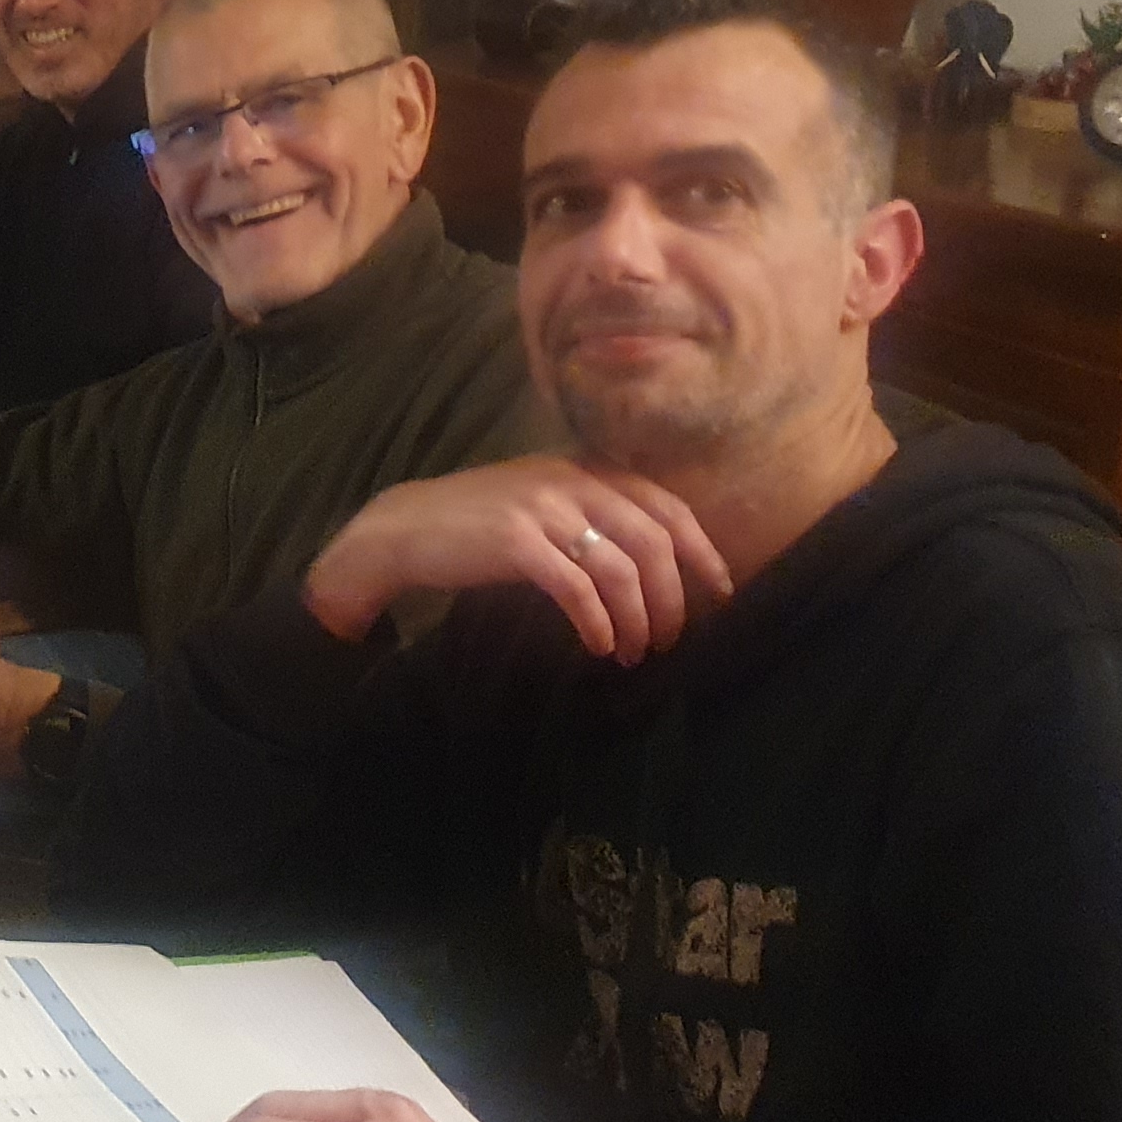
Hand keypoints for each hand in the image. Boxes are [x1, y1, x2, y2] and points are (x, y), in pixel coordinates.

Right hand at [301, 455, 733, 662]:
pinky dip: (597, 622)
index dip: (702, 552)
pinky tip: (599, 646)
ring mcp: (543, 509)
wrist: (402, 530)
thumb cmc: (476, 526)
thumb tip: (649, 563)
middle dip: (672, 598)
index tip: (718, 593)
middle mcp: (571, 481)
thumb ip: (589, 515)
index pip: (667, 507)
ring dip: (637, 619)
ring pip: (621, 569)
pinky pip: (577, 588)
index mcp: (585, 470)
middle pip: (654, 541)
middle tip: (669, 638)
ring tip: (633, 651)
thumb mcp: (541, 505)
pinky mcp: (516, 542)